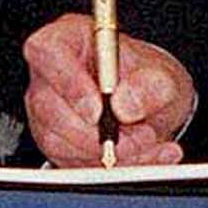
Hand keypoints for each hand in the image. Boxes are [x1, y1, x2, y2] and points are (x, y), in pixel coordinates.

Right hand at [24, 13, 195, 167]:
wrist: (151, 107)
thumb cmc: (146, 80)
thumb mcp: (162, 77)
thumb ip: (148, 86)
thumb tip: (124, 105)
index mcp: (68, 39)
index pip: (46, 51)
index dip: (67, 82)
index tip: (97, 110)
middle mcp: (50, 75)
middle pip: (47, 105)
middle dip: (95, 132)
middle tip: (137, 135)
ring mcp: (47, 111)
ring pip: (57, 140)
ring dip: (106, 152)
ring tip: (144, 143)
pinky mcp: (55, 143)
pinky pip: (71, 162)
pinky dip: (110, 168)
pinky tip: (140, 157)